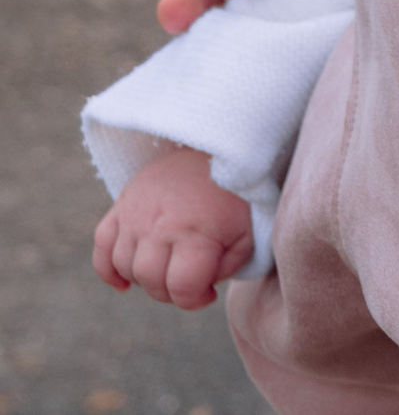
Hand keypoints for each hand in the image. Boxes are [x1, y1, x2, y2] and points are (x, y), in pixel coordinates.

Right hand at [92, 146, 252, 308]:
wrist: (216, 147)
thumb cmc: (237, 195)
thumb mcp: (247, 232)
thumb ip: (228, 266)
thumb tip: (201, 287)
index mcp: (195, 232)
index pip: (181, 287)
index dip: (194, 300)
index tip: (207, 293)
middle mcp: (159, 224)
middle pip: (151, 281)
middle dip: (170, 292)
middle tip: (188, 281)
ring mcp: (135, 214)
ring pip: (125, 266)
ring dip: (144, 279)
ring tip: (167, 270)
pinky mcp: (121, 205)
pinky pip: (101, 245)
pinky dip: (108, 269)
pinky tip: (125, 282)